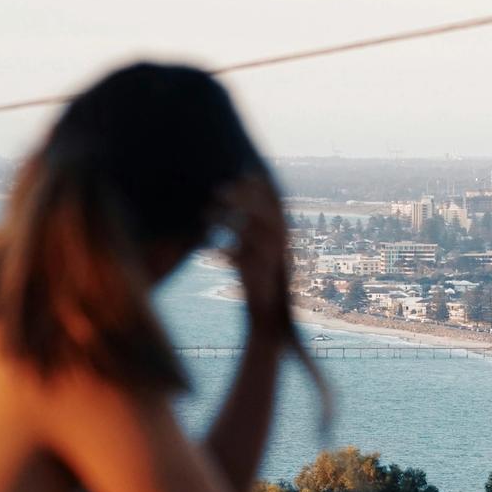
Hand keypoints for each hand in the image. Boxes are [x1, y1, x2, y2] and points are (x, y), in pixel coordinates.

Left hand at [215, 174, 288, 333]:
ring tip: (206, 215)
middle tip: (218, 190)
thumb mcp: (251, 253)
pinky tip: (210, 250)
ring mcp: (272, 264)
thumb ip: (244, 231)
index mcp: (284, 238)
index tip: (246, 171)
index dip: (263, 188)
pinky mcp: (260, 280)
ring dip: (229, 222)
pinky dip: (224, 253)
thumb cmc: (255, 282)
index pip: (277, 206)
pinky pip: (241, 260)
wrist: (267, 319)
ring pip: (252, 234)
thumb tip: (227, 205)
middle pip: (266, 215)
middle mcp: (282, 248)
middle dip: (244, 199)